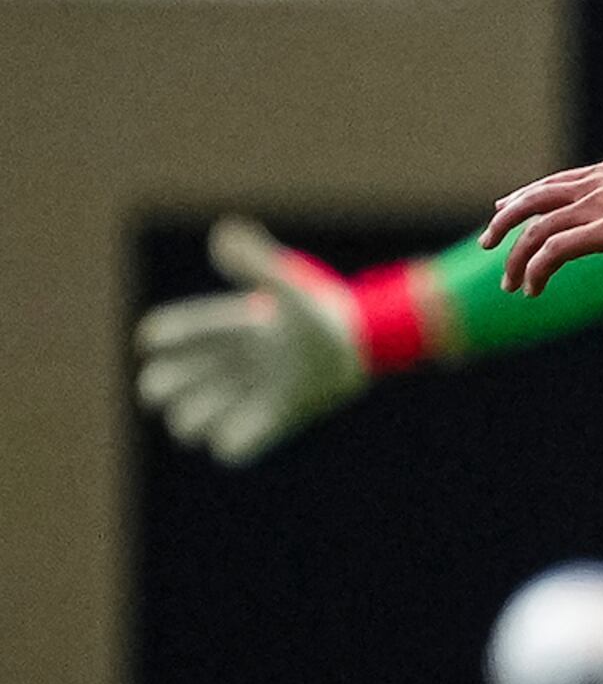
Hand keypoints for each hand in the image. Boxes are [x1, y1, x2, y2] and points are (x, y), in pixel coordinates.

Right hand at [133, 216, 369, 463]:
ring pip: (190, 422)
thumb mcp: (288, 285)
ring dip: (193, 420)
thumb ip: (256, 263)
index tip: (161, 338)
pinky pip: (234, 449)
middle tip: (175, 386)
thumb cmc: (324, 311)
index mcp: (222, 329)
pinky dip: (234, 444)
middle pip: (161, 387)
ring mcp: (247, 392)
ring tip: (216, 410)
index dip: (158, 338)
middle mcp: (227, 363)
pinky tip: (250, 428)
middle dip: (158, 389)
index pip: (164, 336)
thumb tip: (223, 234)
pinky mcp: (271, 419)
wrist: (364, 343)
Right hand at [480, 148, 602, 296]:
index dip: (536, 271)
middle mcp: (597, 201)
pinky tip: (507, 205)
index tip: (532, 291)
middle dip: (517, 258)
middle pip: (539, 228)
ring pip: (536, 198)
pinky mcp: (595, 173)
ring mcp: (593, 183)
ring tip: (489, 240)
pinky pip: (551, 183)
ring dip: (507, 219)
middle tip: (509, 284)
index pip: (557, 248)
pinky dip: (525, 195)